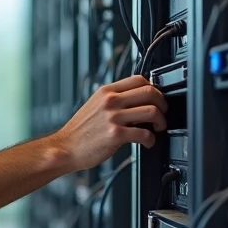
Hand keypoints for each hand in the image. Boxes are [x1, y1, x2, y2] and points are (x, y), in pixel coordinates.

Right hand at [49, 75, 166, 172]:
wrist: (65, 147)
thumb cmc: (80, 130)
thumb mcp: (95, 105)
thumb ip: (114, 99)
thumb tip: (137, 100)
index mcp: (106, 91)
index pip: (139, 79)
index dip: (153, 88)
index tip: (155, 99)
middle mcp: (110, 101)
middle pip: (150, 92)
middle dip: (162, 104)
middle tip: (162, 113)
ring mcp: (113, 117)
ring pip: (152, 111)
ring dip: (161, 121)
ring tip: (157, 128)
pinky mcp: (116, 134)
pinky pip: (144, 133)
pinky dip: (151, 139)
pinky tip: (147, 142)